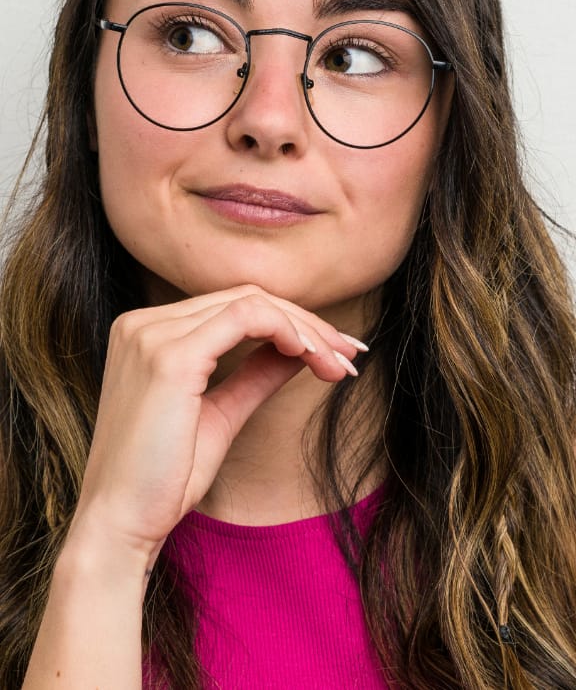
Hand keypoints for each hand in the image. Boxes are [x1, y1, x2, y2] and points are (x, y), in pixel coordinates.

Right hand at [67, 285, 360, 568]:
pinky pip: (244, 317)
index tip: (334, 354)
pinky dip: (286, 330)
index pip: (233, 306)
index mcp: (146, 333)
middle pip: (246, 297)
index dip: (291, 323)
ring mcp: (151, 333)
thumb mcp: (220, 414)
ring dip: (306, 330)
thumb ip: (255, 374)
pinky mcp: (169, 355)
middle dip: (308, 324)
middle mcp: (142, 322)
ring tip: (338, 365)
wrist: (120, 526)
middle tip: (350, 356)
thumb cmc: (162, 480)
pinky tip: (310, 355)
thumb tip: (300, 348)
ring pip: (251, 302)